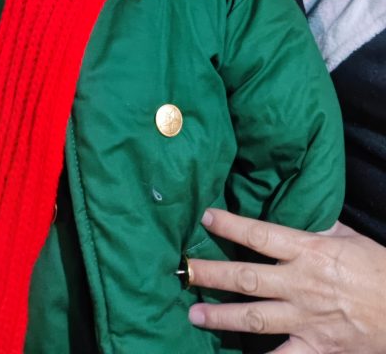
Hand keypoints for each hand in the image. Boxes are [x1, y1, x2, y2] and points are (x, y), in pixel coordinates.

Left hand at [186, 209, 385, 353]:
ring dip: (221, 315)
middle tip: (186, 270)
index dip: (231, 226)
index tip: (207, 218)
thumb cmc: (379, 269)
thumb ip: (319, 228)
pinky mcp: (316, 348)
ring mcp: (306, 319)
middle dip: (213, 273)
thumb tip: (298, 213)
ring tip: (194, 313)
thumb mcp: (350, 238)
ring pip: (255, 317)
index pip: (261, 235)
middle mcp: (301, 284)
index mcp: (310, 251)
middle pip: (247, 277)